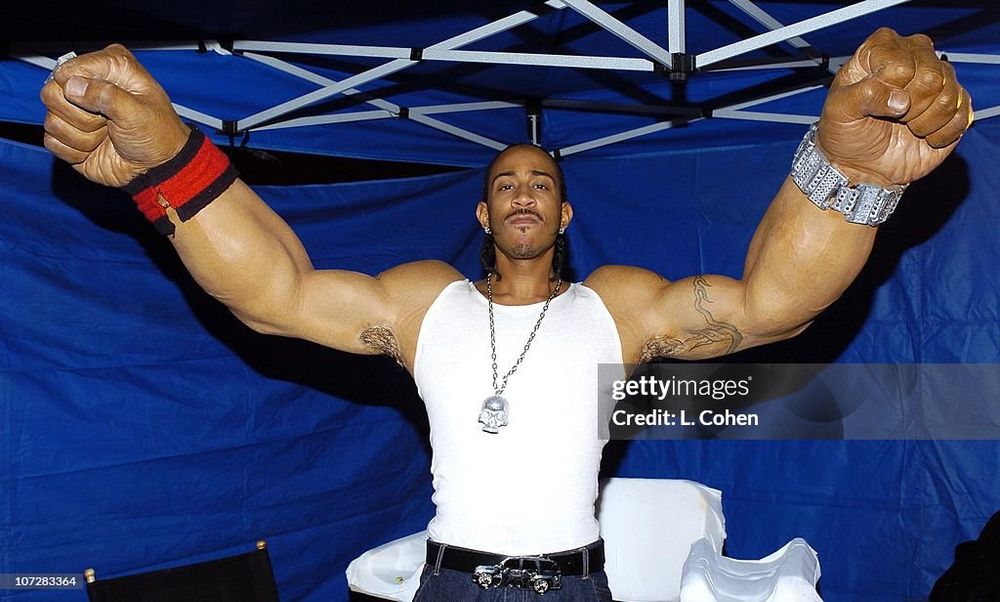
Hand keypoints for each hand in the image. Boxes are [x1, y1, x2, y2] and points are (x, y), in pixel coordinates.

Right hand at [39, 44, 189, 187]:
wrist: (156, 167)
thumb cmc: (156, 135)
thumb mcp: (138, 111)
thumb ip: (107, 94)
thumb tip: (72, 86)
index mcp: (109, 67)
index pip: (67, 70)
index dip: (81, 91)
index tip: (106, 107)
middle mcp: (87, 84)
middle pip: (51, 93)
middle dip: (83, 117)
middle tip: (108, 123)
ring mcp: (73, 110)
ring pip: (51, 121)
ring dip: (84, 137)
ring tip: (107, 136)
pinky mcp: (66, 134)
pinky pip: (52, 141)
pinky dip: (76, 152)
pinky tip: (96, 148)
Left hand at [817, 28, 972, 186]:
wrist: (859, 164)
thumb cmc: (845, 131)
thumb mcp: (839, 110)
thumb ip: (862, 95)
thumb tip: (900, 100)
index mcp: (882, 49)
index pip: (901, 64)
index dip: (888, 90)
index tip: (872, 104)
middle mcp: (914, 57)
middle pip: (931, 76)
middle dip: (909, 107)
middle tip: (892, 118)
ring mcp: (938, 81)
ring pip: (949, 96)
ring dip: (923, 123)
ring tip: (905, 126)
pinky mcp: (955, 105)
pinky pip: (963, 116)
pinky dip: (939, 135)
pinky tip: (923, 136)